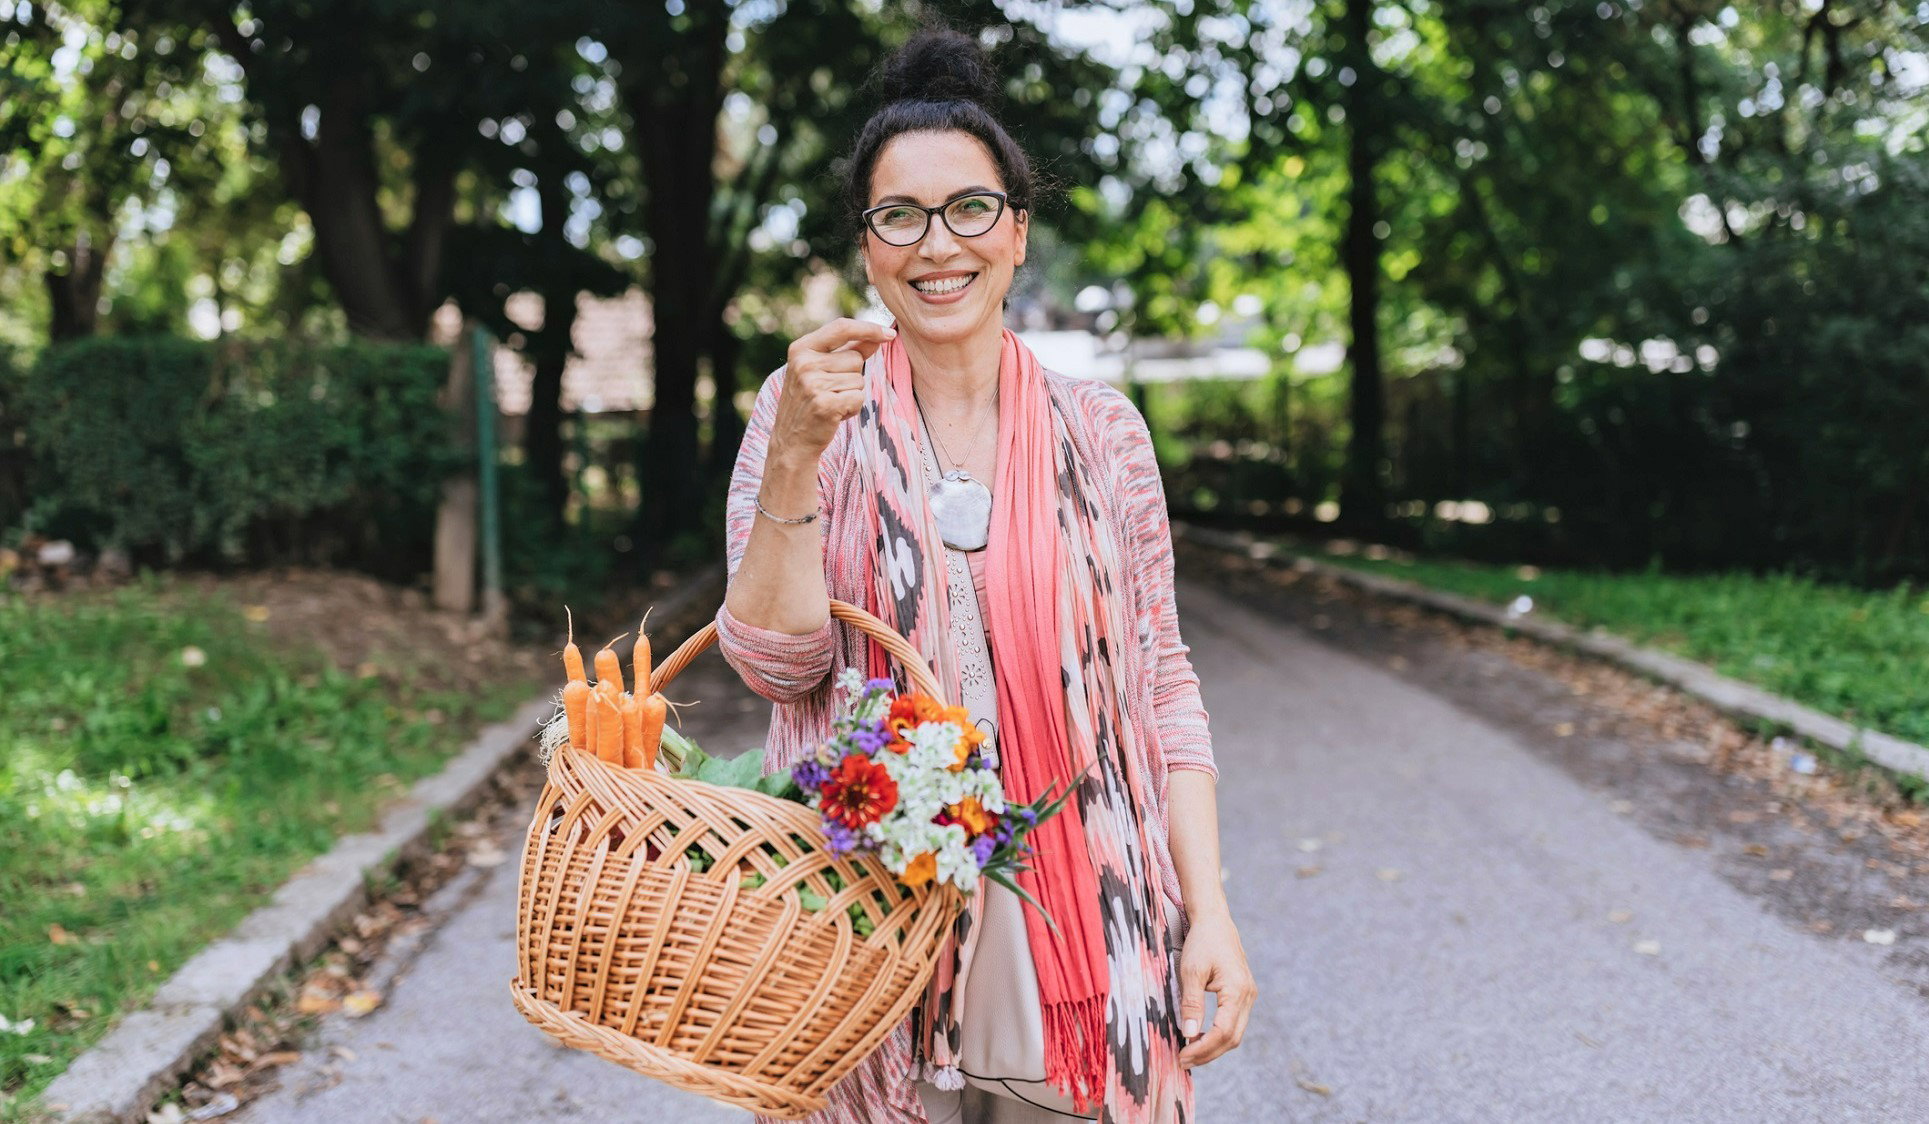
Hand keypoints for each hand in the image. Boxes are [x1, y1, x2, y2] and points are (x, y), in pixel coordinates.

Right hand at [770, 318, 895, 463]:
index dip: (869, 329)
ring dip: (852, 395)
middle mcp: (804, 364)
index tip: (890, 334)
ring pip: (859, 380)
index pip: (841, 328)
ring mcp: (813, 384)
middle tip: (831, 392)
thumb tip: (879, 337)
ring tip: (831, 404)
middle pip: (855, 358)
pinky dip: (853, 409)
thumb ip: (849, 351)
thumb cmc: (810, 402)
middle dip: (853, 376)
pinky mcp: (825, 405)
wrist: (792, 441)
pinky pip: (859, 399)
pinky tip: (834, 415)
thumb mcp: (820, 370)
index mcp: (801, 349)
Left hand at [1175, 910, 1255, 1068]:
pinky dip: (1218, 1035)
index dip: (1203, 1049)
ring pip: (1234, 1033)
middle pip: (1232, 1038)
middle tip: (1183, 1061)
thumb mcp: (1191, 971)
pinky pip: (1233, 1023)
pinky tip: (1200, 1038)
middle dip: (1208, 1054)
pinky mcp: (1243, 995)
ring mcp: (1248, 996)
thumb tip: (1189, 1034)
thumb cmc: (1202, 942)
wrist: (1215, 921)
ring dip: (1213, 1047)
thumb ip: (1191, 1004)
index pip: (1223, 1032)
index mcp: (1237, 991)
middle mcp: (1248, 996)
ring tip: (1189, 1054)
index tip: (1182, 1056)